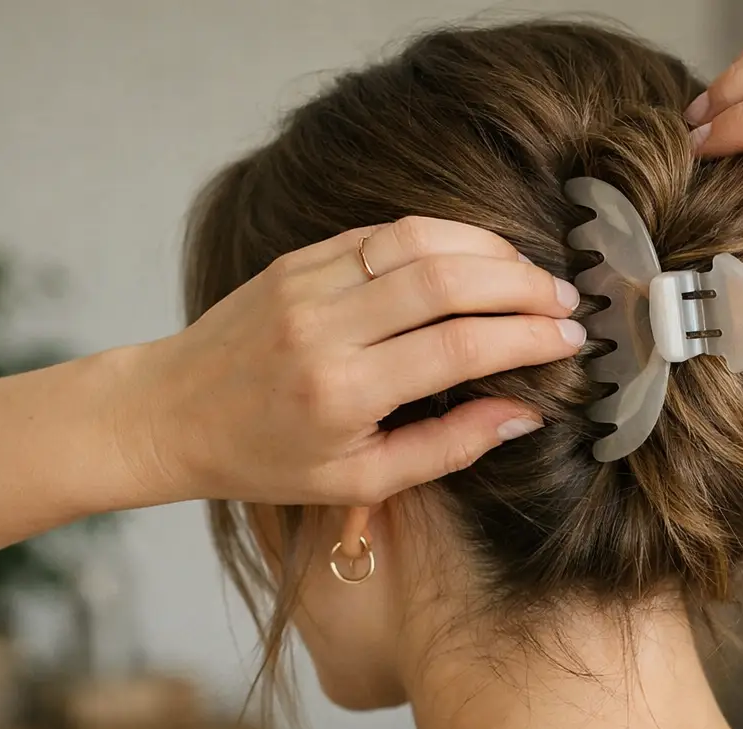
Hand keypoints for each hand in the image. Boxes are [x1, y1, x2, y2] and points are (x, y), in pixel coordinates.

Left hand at [127, 217, 584, 505]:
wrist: (171, 413)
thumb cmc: (266, 460)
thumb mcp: (360, 481)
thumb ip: (447, 449)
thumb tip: (524, 415)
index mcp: (343, 393)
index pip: (459, 347)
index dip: (527, 338)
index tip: (571, 342)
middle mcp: (324, 329)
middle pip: (446, 281)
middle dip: (522, 286)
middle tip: (567, 302)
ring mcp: (307, 284)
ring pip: (418, 241)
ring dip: (489, 251)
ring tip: (533, 275)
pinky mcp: (298, 259)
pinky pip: (384, 233)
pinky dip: (443, 237)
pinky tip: (478, 255)